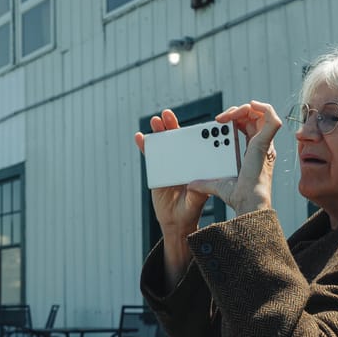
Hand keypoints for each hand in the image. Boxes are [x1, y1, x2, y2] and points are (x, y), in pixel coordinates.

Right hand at [135, 109, 212, 239]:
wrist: (174, 221)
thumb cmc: (190, 211)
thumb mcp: (196, 202)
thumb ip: (197, 193)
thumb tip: (197, 183)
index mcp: (197, 165)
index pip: (197, 145)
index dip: (194, 132)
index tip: (190, 123)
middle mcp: (184, 161)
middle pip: (178, 139)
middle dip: (172, 125)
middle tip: (167, 115)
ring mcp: (169, 164)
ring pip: (164, 144)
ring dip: (158, 131)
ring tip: (155, 121)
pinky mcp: (157, 169)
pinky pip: (150, 155)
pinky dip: (145, 146)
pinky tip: (139, 137)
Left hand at [196, 100, 280, 216]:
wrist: (247, 200)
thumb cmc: (237, 195)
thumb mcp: (217, 183)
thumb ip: (204, 182)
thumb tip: (191, 185)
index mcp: (251, 151)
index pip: (245, 127)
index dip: (233, 119)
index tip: (218, 122)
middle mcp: (260, 146)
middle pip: (252, 118)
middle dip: (235, 112)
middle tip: (220, 119)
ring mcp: (265, 143)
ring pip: (260, 114)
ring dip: (244, 109)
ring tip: (228, 114)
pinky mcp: (266, 142)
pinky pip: (272, 118)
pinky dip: (264, 108)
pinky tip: (251, 105)